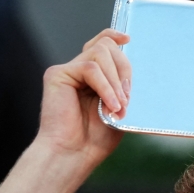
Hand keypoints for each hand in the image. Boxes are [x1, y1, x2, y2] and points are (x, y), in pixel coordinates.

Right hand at [35, 28, 132, 169]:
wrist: (73, 155)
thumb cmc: (94, 139)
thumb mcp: (118, 109)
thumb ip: (122, 88)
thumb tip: (135, 72)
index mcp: (93, 77)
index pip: (102, 44)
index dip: (115, 37)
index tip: (129, 40)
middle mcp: (78, 70)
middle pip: (105, 46)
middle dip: (124, 69)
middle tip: (128, 98)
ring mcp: (67, 71)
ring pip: (99, 53)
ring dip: (115, 81)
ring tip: (119, 106)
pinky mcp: (57, 74)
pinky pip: (90, 69)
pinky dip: (105, 86)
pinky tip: (110, 106)